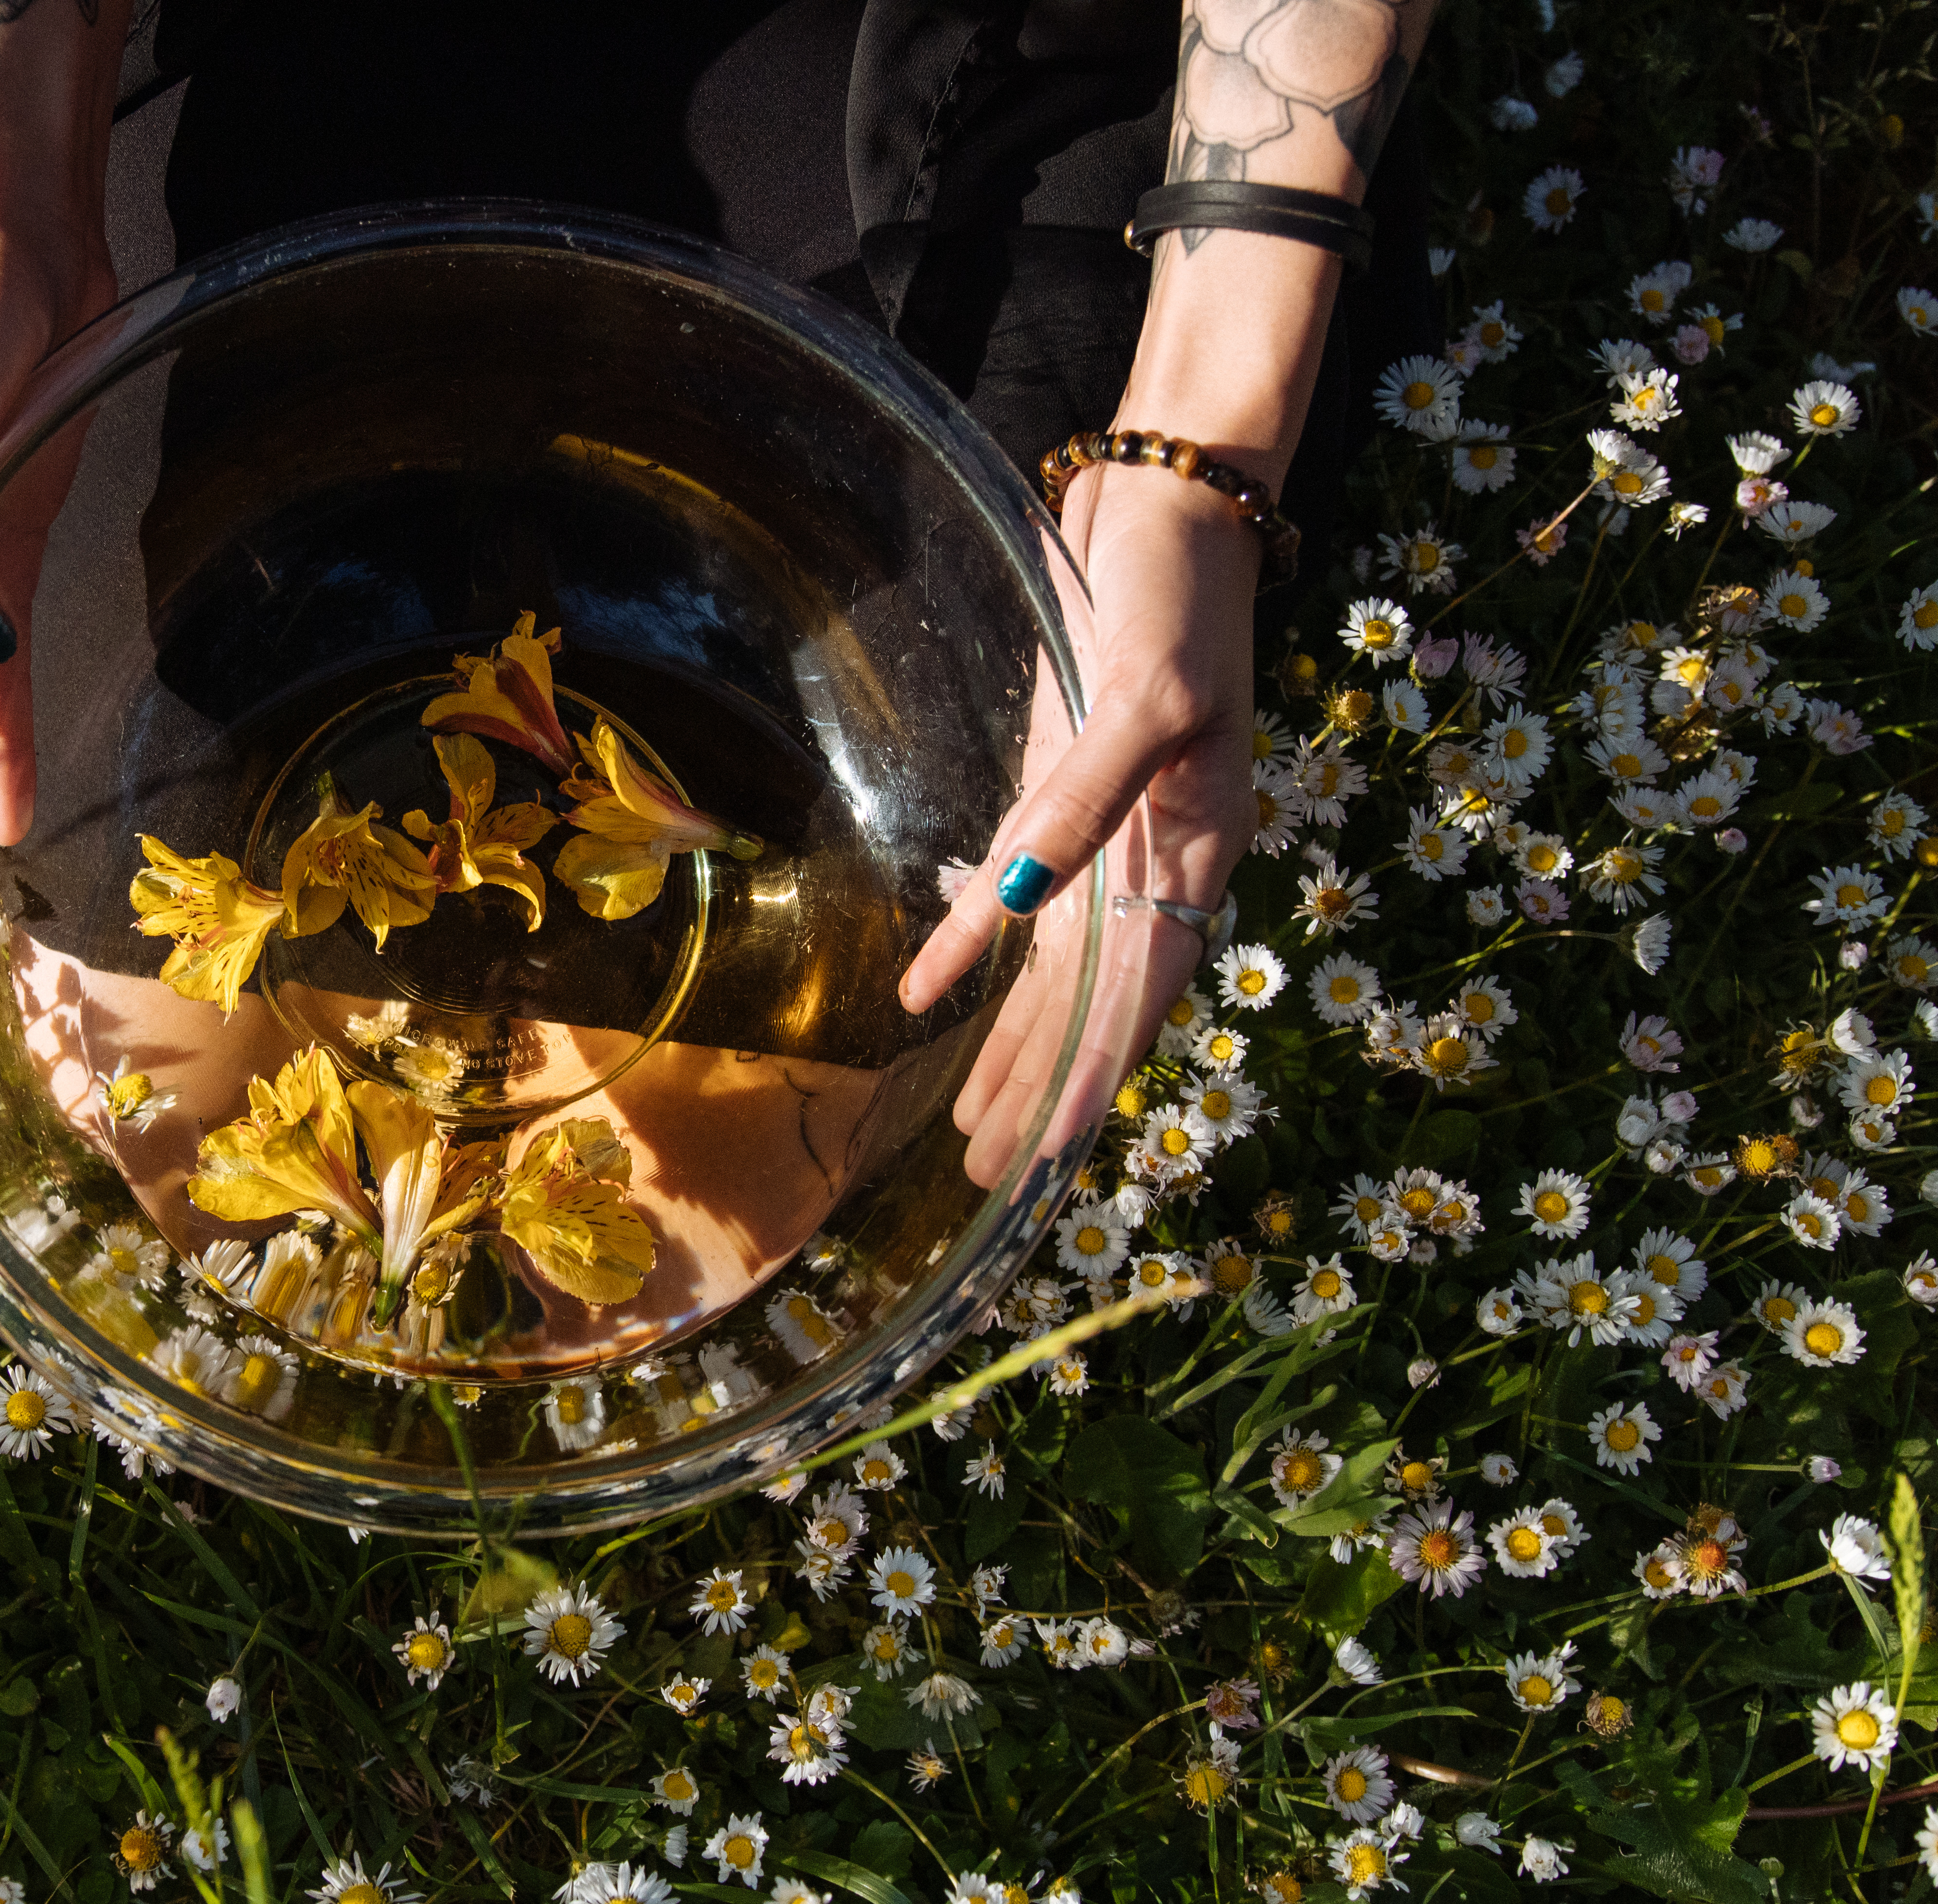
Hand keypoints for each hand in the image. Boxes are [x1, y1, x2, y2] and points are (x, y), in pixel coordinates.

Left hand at [899, 461, 1262, 1187]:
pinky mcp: (1058, 792)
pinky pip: (1017, 896)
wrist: (1167, 510)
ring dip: (1013, 1043)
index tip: (1057, 1146)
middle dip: (1043, 1083)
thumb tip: (1021, 897)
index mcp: (1197, 842)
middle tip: (987, 1168)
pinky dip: (974, 950)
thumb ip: (1083, 803)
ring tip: (970, 1123)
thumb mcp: (1146, 697)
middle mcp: (1153, 853)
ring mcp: (1104, 828)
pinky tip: (931, 996)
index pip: (1142, 985)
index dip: (1099, 1067)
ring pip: (1054, 966)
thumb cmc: (1177, 597)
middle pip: (1092, 997)